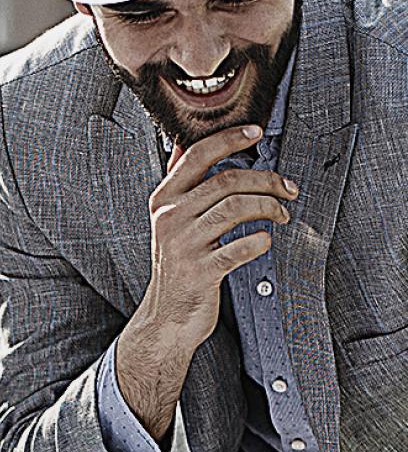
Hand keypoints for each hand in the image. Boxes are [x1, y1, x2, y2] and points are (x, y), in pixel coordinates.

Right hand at [115, 124, 298, 440]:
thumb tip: (183, 145)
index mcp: (164, 201)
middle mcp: (171, 218)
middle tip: (288, 187)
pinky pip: (240, 247)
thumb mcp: (168, 222)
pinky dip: (260, 241)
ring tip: (282, 214)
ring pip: (237, 207)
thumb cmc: (176, 269)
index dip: (229, 139)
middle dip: (266, 179)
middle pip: (227, 180)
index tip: (255, 132)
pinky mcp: (201, 271)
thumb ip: (178, 186)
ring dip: (269, 207)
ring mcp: (185, 245)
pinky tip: (266, 241)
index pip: (197, 155)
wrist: (167, 318)